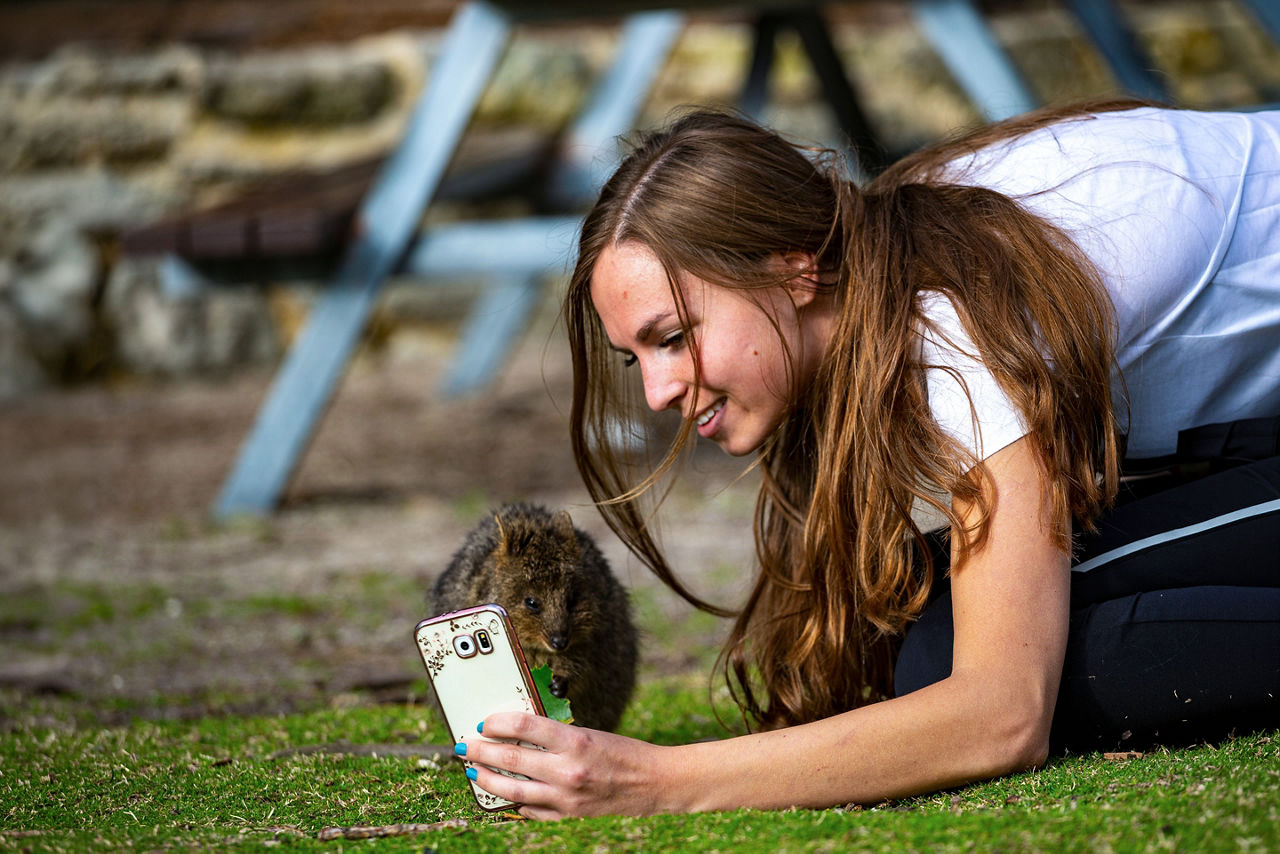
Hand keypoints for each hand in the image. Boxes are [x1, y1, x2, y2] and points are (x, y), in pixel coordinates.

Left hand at [458, 712, 672, 819]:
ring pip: (512, 789)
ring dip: (487, 778)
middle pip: (511, 757)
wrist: (655, 782)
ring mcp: (566, 796)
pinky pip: (531, 810)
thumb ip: (555, 735)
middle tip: (464, 745)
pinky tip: (503, 794)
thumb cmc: (623, 751)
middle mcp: (568, 770)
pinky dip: (514, 802)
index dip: (498, 722)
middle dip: (481, 751)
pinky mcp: (568, 814)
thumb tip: (517, 732)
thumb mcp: (589, 733)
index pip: (523, 725)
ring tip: (473, 771)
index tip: (484, 721)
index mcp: (575, 741)